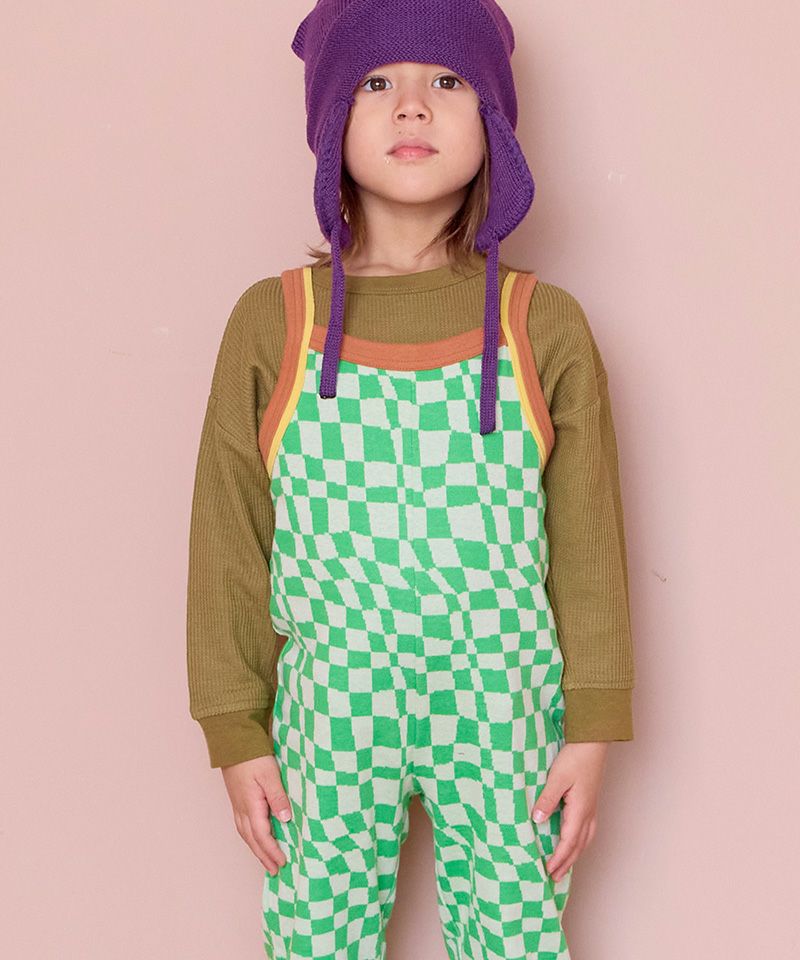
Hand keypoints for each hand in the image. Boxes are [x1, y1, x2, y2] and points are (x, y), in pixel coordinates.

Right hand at [220, 754, 291, 876]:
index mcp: (250, 806)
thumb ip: (278, 797)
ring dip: (256, 849)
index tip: (283, 863)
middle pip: (252, 840)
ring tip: (266, 860)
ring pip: (246, 834)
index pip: (262, 836)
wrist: (232, 742)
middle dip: (264, 856)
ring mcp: (237, 805)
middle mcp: (241, 809)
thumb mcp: (270, 775)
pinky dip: (251, 837)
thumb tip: (285, 820)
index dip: (273, 851)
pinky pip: (243, 826)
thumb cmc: (252, 757)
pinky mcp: (237, 799)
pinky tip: (256, 837)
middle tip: (275, 871)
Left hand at [530, 741, 610, 881]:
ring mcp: (592, 808)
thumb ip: (547, 800)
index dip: (558, 859)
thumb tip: (536, 821)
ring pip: (585, 840)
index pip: (568, 842)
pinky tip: (575, 842)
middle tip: (554, 878)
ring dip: (574, 855)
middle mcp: (589, 813)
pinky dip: (580, 842)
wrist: (592, 743)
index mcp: (580, 810)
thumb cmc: (575, 758)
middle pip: (578, 846)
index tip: (548, 871)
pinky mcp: (591, 802)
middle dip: (566, 863)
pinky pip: (587, 830)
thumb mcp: (556, 778)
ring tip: (565, 866)